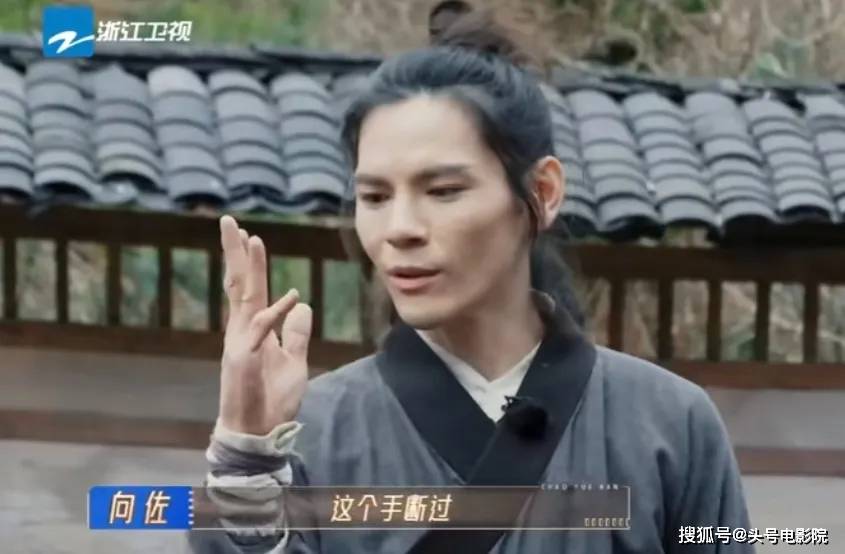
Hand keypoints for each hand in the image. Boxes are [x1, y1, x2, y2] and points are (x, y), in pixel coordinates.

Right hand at [217, 215, 312, 434]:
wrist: (259, 432)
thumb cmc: (272, 399)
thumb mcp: (294, 361)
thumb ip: (296, 334)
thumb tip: (302, 305)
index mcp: (252, 329)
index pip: (249, 288)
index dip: (250, 263)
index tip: (250, 236)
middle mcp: (242, 330)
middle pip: (239, 284)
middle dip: (236, 252)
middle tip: (228, 221)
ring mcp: (240, 343)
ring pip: (244, 297)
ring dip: (249, 268)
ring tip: (250, 239)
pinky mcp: (243, 359)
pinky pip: (262, 331)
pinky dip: (275, 313)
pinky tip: (291, 296)